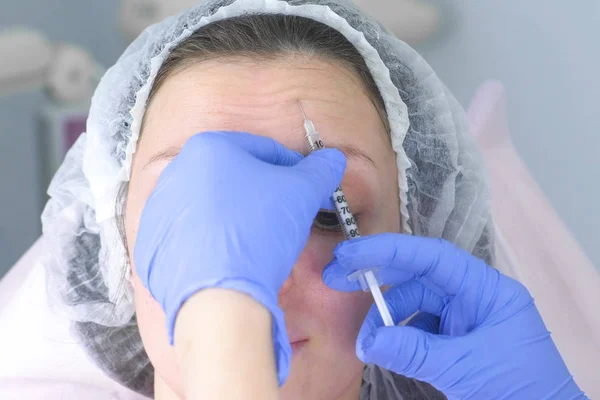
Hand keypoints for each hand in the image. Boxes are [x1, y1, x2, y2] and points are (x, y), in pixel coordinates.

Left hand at [134, 131, 345, 384]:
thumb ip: (319, 171)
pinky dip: (213, 242)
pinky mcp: (153, 244)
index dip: (295, 170)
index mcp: (207, 147)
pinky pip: (192, 236)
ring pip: (213, 207)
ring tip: (260, 243)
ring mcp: (159, 209)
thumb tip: (331, 159)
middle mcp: (176, 172)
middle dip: (264, 195)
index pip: (264, 151)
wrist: (218, 296)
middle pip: (236, 178)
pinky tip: (232, 259)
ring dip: (239, 218)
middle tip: (287, 218)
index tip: (310, 190)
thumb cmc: (259, 232)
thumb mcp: (301, 194)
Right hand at [323, 233, 586, 399]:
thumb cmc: (519, 391)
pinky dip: (398, 338)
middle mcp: (473, 297)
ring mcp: (464, 319)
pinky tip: (384, 350)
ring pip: (414, 305)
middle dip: (379, 279)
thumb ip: (414, 351)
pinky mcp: (455, 341)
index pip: (433, 258)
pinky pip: (419, 329)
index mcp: (486, 290)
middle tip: (336, 279)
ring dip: (386, 320)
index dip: (389, 251)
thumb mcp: (464, 368)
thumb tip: (369, 342)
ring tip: (366, 344)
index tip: (352, 255)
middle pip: (419, 276)